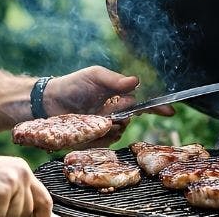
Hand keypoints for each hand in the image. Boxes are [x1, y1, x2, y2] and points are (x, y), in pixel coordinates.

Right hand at [0, 152, 51, 216]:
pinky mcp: (1, 193)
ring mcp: (12, 183)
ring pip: (15, 216)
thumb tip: (33, 213)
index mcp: (23, 169)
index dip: (43, 215)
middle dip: (13, 216)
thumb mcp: (0, 178)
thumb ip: (18, 191)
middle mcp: (22, 173)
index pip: (44, 198)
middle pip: (28, 210)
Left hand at [42, 66, 175, 146]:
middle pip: (130, 119)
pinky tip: (87, 128)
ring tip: (93, 116)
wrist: (48, 101)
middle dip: (122, 114)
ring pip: (118, 133)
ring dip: (108, 125)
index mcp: (119, 97)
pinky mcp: (94, 141)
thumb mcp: (94, 76)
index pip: (143, 103)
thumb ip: (114, 80)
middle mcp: (116, 114)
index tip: (169, 111)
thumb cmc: (73, 84)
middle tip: (108, 110)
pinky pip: (104, 143)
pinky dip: (98, 135)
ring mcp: (105, 128)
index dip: (157, 108)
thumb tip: (136, 81)